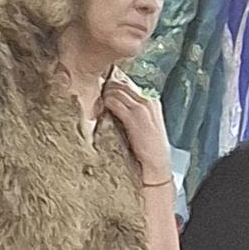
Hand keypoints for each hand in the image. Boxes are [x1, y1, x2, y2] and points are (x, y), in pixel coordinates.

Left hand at [100, 73, 173, 189]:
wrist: (156, 166)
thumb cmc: (147, 151)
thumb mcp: (143, 127)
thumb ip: (130, 113)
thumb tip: (110, 104)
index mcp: (152, 101)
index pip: (128, 83)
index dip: (112, 84)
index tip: (101, 89)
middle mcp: (148, 101)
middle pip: (121, 84)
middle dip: (106, 87)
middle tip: (92, 94)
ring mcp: (142, 107)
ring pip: (116, 90)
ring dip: (103, 95)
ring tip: (95, 104)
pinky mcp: (135, 116)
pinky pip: (114, 102)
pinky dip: (104, 103)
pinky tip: (99, 111)